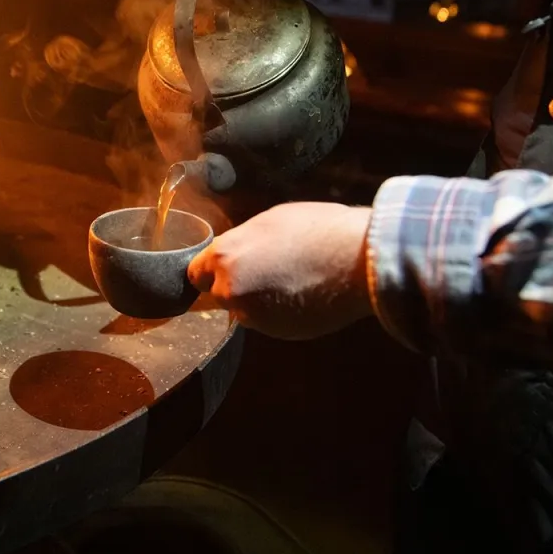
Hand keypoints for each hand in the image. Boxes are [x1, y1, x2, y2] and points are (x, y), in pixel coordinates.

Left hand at [188, 202, 373, 339]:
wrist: (355, 260)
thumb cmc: (318, 230)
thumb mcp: (271, 221)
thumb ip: (244, 243)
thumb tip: (236, 252)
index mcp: (225, 255)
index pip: (197, 274)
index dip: (212, 273)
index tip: (226, 272)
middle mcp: (230, 288)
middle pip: (220, 294)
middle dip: (238, 287)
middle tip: (268, 274)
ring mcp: (252, 314)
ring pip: (245, 311)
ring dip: (259, 303)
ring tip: (290, 284)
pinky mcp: (275, 332)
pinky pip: (268, 323)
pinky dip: (279, 314)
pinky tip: (301, 297)